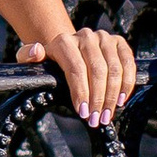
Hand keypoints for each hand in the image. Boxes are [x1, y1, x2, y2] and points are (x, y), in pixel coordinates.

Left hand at [18, 21, 138, 131]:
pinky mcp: (119, 42)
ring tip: (107, 116)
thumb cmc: (51, 61)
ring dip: (112, 96)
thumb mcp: (34, 60)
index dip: (81, 92)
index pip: (76, 68)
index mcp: (64, 41)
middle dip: (98, 99)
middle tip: (96, 120)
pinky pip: (129, 64)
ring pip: (114, 69)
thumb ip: (27, 56)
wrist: (70, 48)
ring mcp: (104, 38)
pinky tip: (120, 100)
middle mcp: (86, 36)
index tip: (83, 113)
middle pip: (98, 70)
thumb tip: (36, 52)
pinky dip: (127, 84)